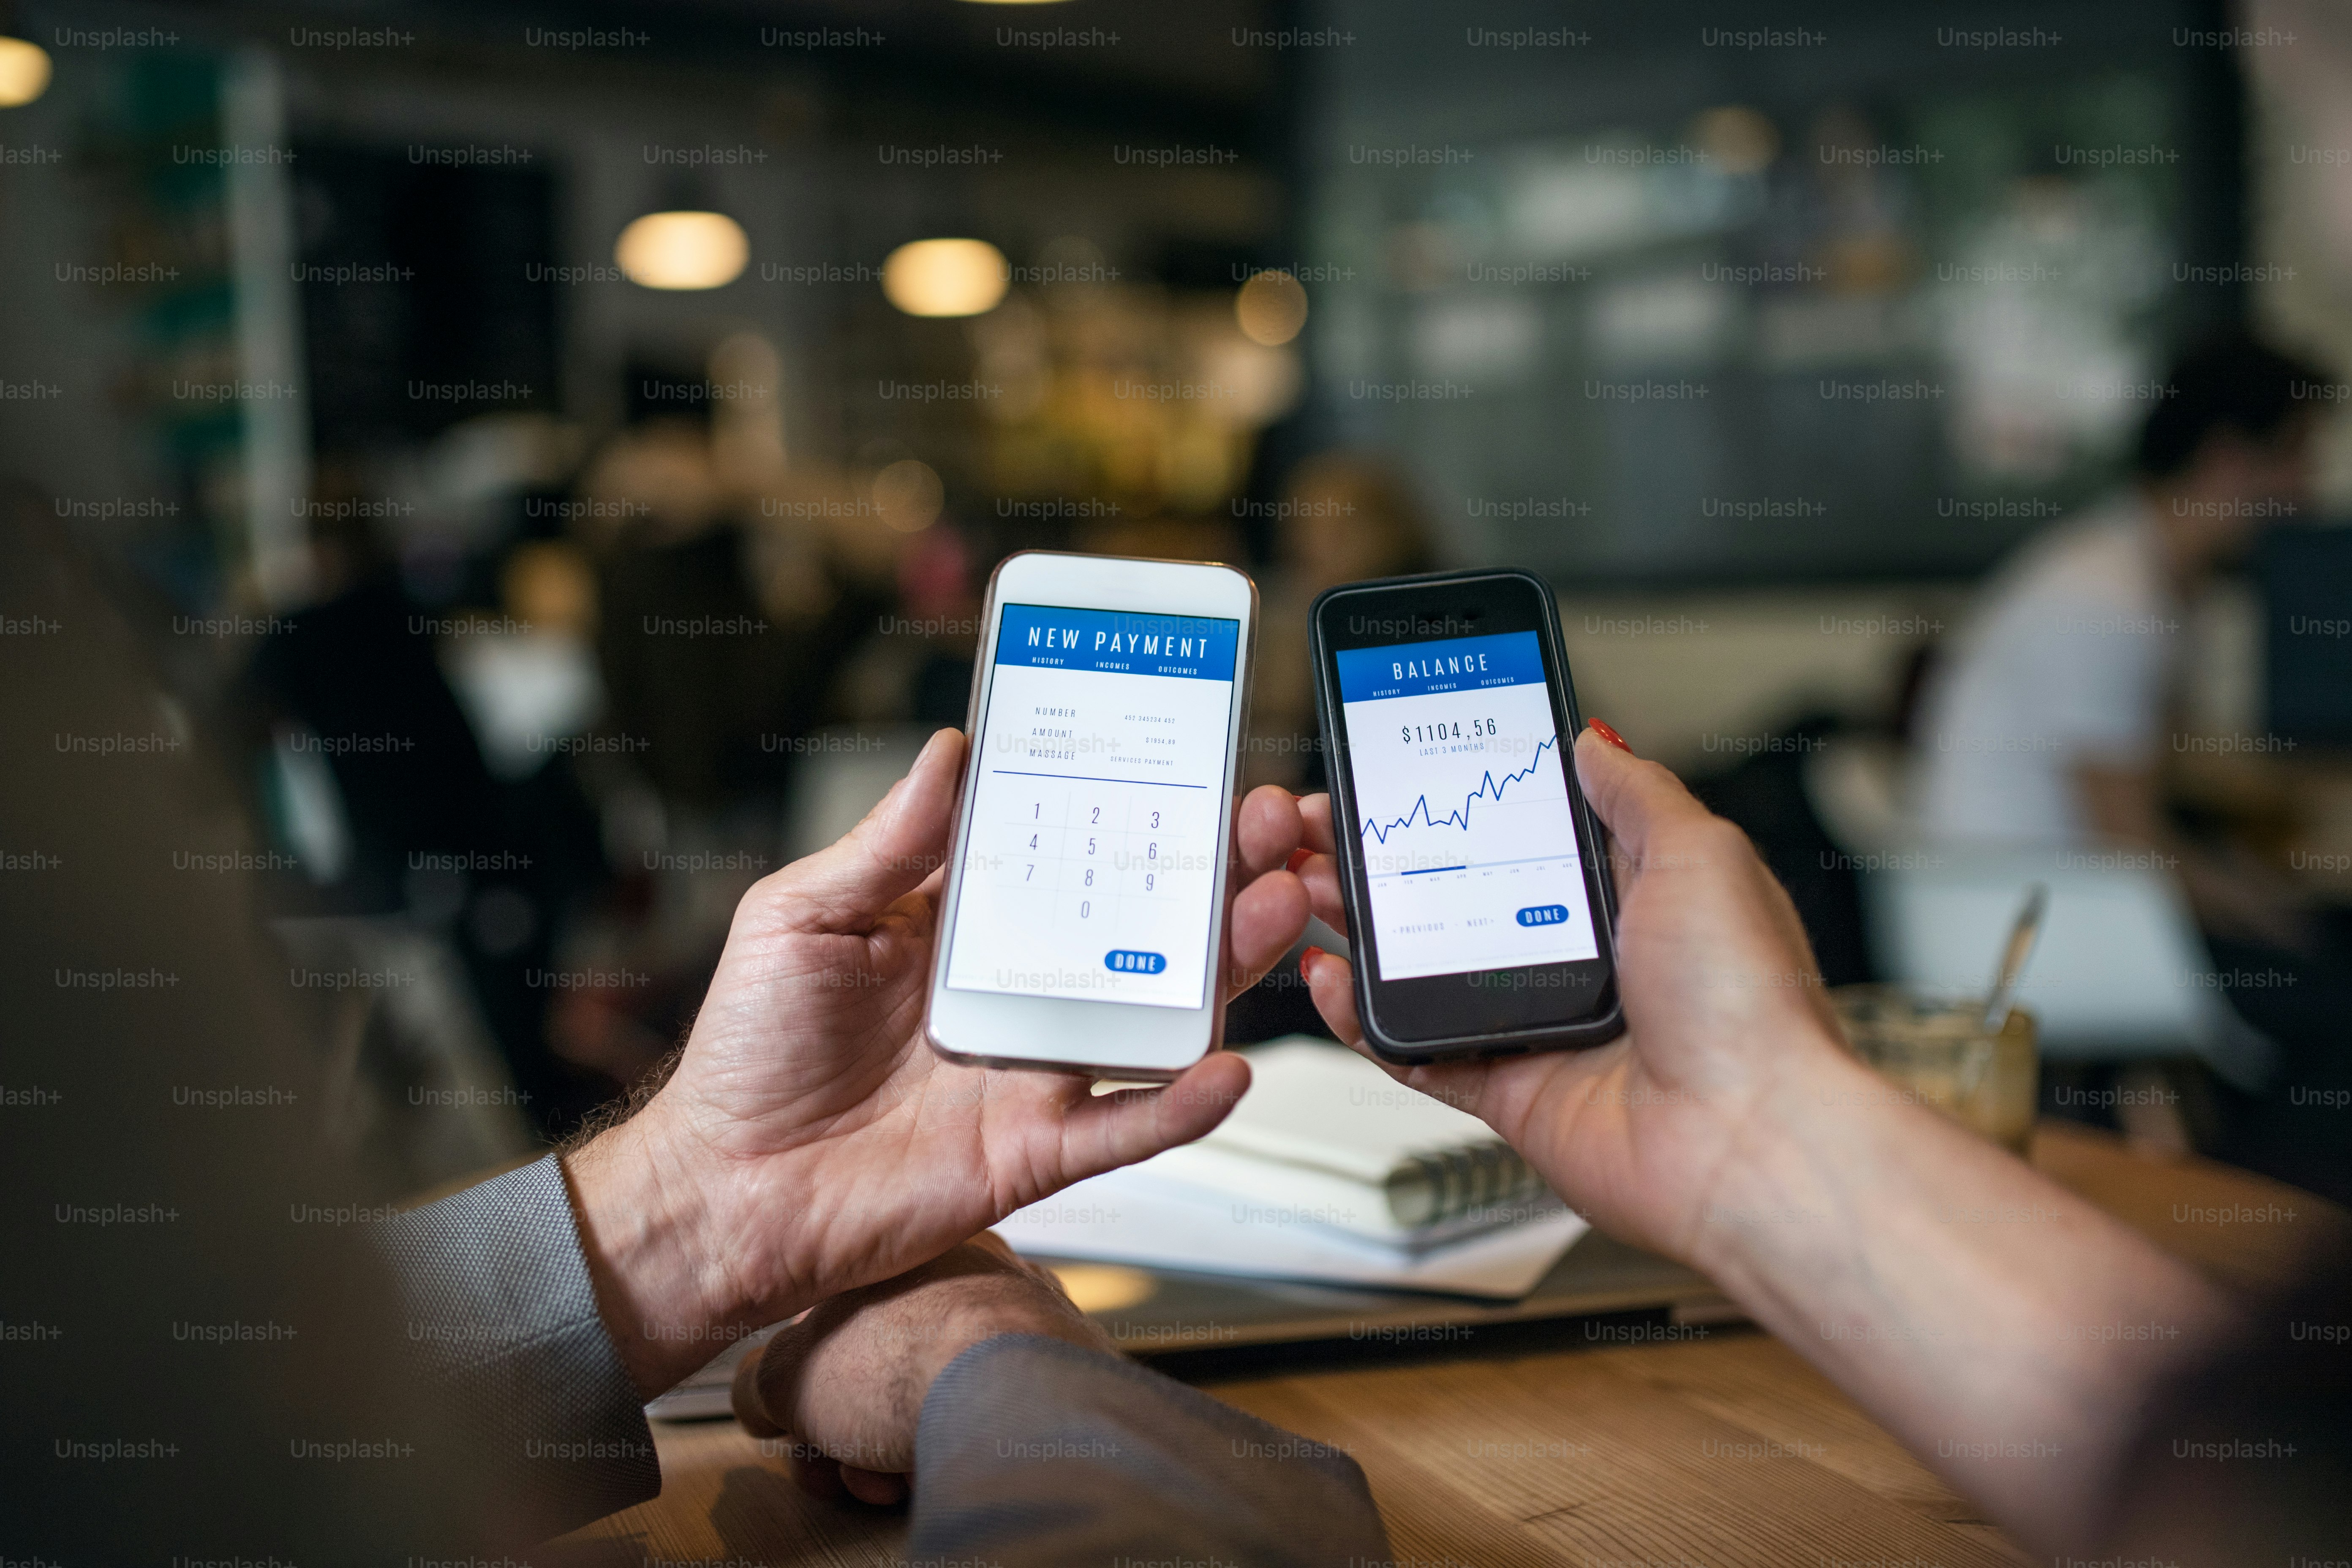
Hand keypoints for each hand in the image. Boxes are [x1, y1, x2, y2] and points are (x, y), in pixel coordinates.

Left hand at [566, 728, 1310, 1394]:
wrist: (721, 1190)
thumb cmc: (747, 1051)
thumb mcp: (802, 915)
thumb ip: (888, 842)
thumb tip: (952, 749)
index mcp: (968, 927)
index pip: (1072, 853)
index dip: (1132, 809)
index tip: (1190, 760)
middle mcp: (1020, 992)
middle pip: (1141, 926)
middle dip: (1212, 872)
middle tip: (1269, 822)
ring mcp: (1037, 1072)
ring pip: (1158, 1015)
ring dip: (1226, 964)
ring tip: (1275, 906)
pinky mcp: (1037, 1152)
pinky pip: (1126, 1128)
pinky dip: (1181, 1105)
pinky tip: (1227, 1068)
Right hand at [730, 1233, 1110, 1505]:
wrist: (1009, 1402)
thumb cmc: (911, 1362)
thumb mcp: (786, 1371)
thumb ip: (761, 1379)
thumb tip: (759, 1396)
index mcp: (917, 1247)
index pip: (845, 1314)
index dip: (812, 1379)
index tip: (803, 1418)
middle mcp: (984, 1274)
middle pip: (891, 1363)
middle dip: (851, 1426)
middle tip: (836, 1460)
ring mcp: (1034, 1325)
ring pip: (941, 1396)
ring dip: (896, 1448)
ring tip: (884, 1476)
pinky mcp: (1069, 1378)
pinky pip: (996, 1419)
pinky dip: (960, 1451)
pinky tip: (935, 1475)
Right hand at [1294, 723, 1854, 1266]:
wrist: (1748, 1140)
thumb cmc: (1749, 1006)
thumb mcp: (1701, 855)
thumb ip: (1636, 795)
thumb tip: (1593, 741)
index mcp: (1635, 897)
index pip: (1527, 834)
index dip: (1462, 803)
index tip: (1403, 773)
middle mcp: (1588, 960)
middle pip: (1461, 897)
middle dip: (1388, 860)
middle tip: (1330, 828)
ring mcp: (1545, 1026)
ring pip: (1428, 969)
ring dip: (1363, 929)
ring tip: (1310, 887)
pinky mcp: (1514, 1091)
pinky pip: (1421, 1051)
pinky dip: (1367, 1021)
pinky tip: (1333, 978)